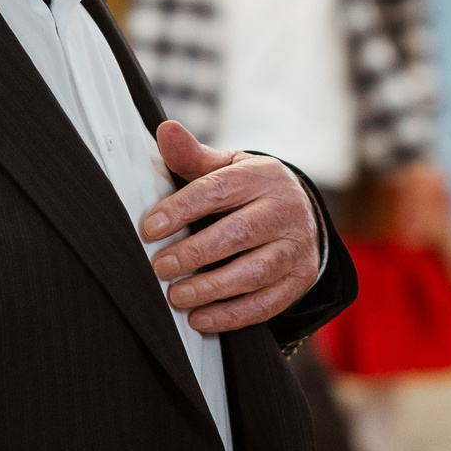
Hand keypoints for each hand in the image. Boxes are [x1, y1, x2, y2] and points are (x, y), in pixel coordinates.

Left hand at [139, 122, 320, 333]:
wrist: (299, 213)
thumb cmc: (249, 190)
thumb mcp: (226, 168)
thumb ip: (193, 157)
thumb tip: (166, 131)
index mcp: (262, 177)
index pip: (219, 190)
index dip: (182, 209)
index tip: (150, 228)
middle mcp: (285, 210)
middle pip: (239, 233)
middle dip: (195, 254)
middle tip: (160, 268)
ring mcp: (297, 246)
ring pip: (256, 272)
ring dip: (212, 289)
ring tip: (176, 297)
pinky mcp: (300, 279)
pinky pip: (267, 303)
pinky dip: (232, 315)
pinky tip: (201, 319)